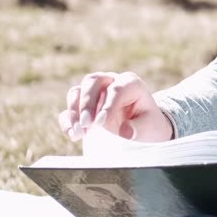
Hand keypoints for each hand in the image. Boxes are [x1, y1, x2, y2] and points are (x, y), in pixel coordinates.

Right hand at [58, 72, 173, 141]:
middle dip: (87, 103)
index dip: (107, 105)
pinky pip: (69, 110)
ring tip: (78, 132)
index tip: (100, 123)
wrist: (143, 133)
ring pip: (77, 92)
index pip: (116, 89)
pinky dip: (67, 121)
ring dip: (74, 111)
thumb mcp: (149, 126)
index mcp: (130, 83)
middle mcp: (110, 83)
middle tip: (87, 124)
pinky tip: (72, 134)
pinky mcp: (82, 109)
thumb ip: (138, 128)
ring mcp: (94, 94)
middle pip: (92, 82)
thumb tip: (124, 132)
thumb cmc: (148, 126)